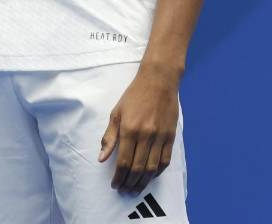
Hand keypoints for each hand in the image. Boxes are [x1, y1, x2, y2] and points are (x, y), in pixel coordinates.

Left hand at [98, 63, 179, 193]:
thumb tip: (101, 157)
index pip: (123, 162)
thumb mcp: (116, 113)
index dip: (118, 177)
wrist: (159, 81)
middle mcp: (145, 135)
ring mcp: (160, 136)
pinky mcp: (170, 136)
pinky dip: (158, 172)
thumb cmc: (135, 95)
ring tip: (136, 189)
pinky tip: (151, 176)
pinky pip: (165, 160)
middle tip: (124, 190)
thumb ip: (109, 137)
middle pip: (138, 168)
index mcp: (129, 129)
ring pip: (152, 168)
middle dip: (130, 183)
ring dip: (143, 182)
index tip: (115, 185)